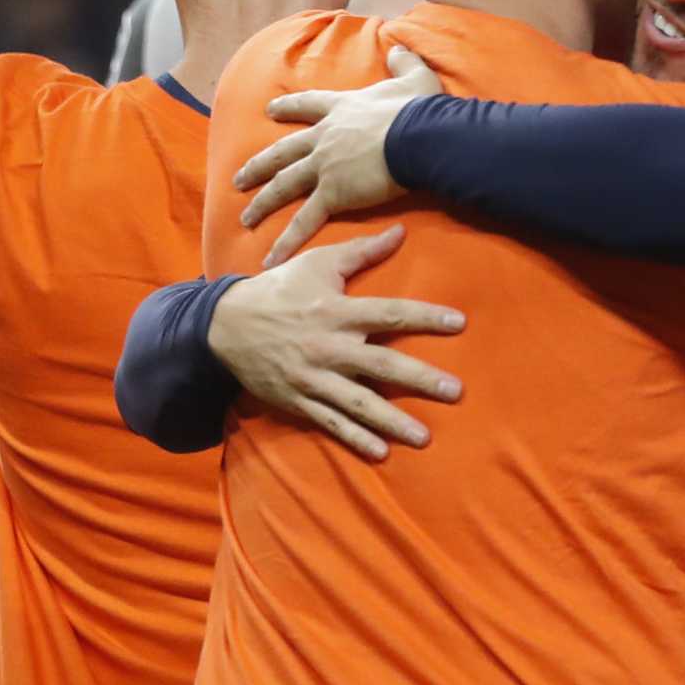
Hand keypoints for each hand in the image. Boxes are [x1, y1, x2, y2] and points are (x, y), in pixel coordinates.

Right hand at [207, 225, 464, 460]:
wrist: (224, 326)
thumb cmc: (278, 290)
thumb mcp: (317, 263)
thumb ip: (361, 251)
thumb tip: (400, 231)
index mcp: (337, 311)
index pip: (390, 313)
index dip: (426, 317)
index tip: (459, 323)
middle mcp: (329, 347)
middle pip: (382, 364)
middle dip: (420, 379)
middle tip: (455, 391)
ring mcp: (314, 378)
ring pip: (359, 402)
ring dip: (392, 421)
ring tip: (424, 437)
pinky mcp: (299, 400)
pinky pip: (331, 422)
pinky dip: (355, 438)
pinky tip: (381, 452)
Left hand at [236, 45, 444, 265]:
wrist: (419, 136)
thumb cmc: (419, 110)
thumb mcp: (413, 78)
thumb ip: (404, 62)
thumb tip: (398, 47)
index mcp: (341, 109)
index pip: (307, 105)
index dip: (287, 107)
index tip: (269, 110)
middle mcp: (324, 137)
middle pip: (282, 152)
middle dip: (258, 165)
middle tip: (239, 177)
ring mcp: (324, 166)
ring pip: (284, 185)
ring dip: (262, 203)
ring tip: (245, 217)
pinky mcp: (333, 194)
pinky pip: (304, 222)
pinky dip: (286, 242)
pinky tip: (270, 259)